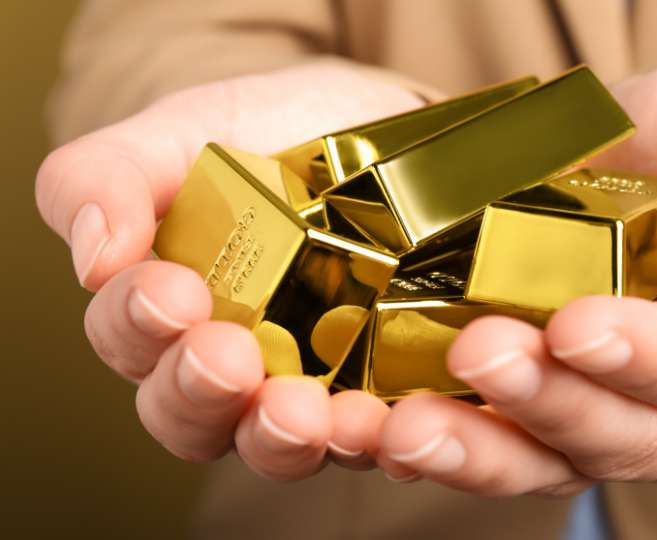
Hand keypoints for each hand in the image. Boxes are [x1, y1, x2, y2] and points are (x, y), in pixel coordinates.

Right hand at [36, 60, 425, 479]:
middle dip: (202, 394)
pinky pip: (379, 437)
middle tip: (227, 358)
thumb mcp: (180, 134)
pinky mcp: (384, 393)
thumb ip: (111, 176)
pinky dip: (374, 438)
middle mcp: (234, 367)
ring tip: (301, 411)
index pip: (132, 342)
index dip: (137, 326)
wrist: (377, 127)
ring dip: (283, 436)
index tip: (167, 291)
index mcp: (170, 312)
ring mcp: (310, 389)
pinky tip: (377, 420)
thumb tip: (96, 255)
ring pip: (281, 444)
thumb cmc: (267, 137)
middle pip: (194, 416)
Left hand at [376, 59, 656, 494]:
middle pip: (617, 434)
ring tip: (404, 429)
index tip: (577, 324)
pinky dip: (433, 440)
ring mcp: (601, 424)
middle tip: (480, 351)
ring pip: (543, 461)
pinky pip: (487, 440)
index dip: (642, 359)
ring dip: (472, 450)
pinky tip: (375, 428)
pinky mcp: (532, 414)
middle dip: (545, 401)